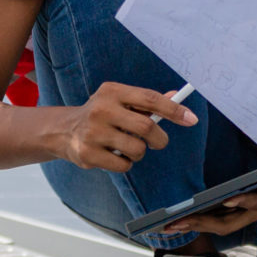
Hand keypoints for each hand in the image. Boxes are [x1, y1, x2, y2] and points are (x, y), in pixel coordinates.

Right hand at [55, 82, 194, 172]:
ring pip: (137, 149)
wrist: (64, 131)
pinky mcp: (88, 153)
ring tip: (128, 148)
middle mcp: (101, 109)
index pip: (150, 99)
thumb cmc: (102, 114)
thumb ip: (146, 101)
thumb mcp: (120, 101)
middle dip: (160, 139)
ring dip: (140, 153)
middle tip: (159, 142)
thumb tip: (175, 96)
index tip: (191, 119)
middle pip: (146, 127)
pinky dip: (126, 163)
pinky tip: (114, 155)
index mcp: (112, 91)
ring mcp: (93, 132)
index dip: (173, 110)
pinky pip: (124, 165)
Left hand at [168, 149, 256, 237]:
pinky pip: (219, 217)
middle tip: (178, 222)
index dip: (246, 202)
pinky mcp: (246, 210)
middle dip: (204, 222)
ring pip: (219, 223)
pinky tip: (180, 219)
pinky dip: (199, 218)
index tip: (229, 198)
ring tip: (167, 225)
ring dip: (194, 224)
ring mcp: (251, 212)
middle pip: (229, 221)